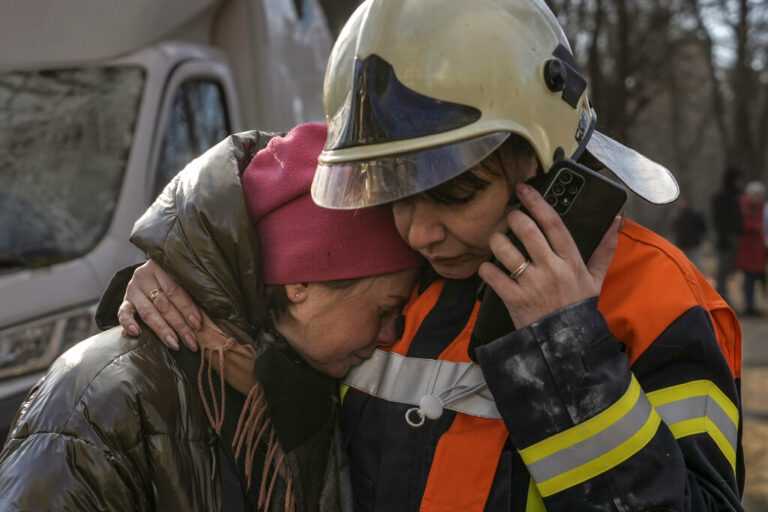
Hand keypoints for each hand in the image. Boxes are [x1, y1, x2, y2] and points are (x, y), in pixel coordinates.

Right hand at [118, 259, 201, 350]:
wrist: (153, 271)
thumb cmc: (175, 278)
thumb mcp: (182, 279)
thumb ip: (191, 294)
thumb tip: (204, 320)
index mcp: (161, 267)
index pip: (175, 291)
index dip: (187, 309)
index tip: (198, 325)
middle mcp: (144, 277)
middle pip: (164, 304)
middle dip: (180, 325)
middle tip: (191, 341)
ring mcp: (132, 289)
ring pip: (148, 312)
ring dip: (162, 330)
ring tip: (174, 344)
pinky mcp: (125, 300)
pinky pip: (123, 313)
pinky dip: (128, 323)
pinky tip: (136, 333)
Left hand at [478, 182, 619, 328]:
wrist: (568, 344)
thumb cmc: (579, 308)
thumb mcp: (596, 279)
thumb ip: (604, 250)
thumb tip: (616, 221)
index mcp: (570, 261)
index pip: (553, 223)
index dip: (537, 202)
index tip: (523, 189)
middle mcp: (551, 268)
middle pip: (526, 230)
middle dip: (512, 218)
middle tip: (509, 217)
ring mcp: (531, 284)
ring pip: (504, 249)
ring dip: (496, 240)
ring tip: (497, 241)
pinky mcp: (514, 299)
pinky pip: (492, 275)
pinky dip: (486, 268)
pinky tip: (490, 268)